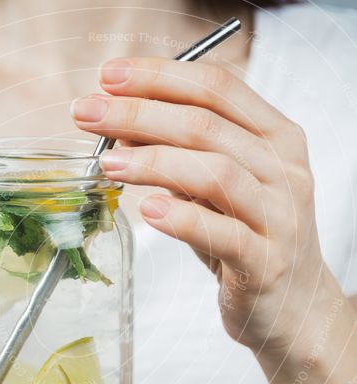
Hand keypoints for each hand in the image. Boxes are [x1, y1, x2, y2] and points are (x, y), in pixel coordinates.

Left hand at [71, 58, 331, 357]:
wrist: (295, 307)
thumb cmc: (249, 238)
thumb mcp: (218, 187)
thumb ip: (180, 154)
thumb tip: (117, 124)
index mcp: (276, 137)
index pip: (217, 87)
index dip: (158, 75)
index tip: (107, 76)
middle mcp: (284, 169)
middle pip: (207, 124)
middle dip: (139, 113)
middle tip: (87, 113)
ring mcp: (280, 217)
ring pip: (216, 172)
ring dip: (153, 162)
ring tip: (109, 163)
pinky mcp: (267, 263)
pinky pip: (223, 233)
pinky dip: (181, 217)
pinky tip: (148, 210)